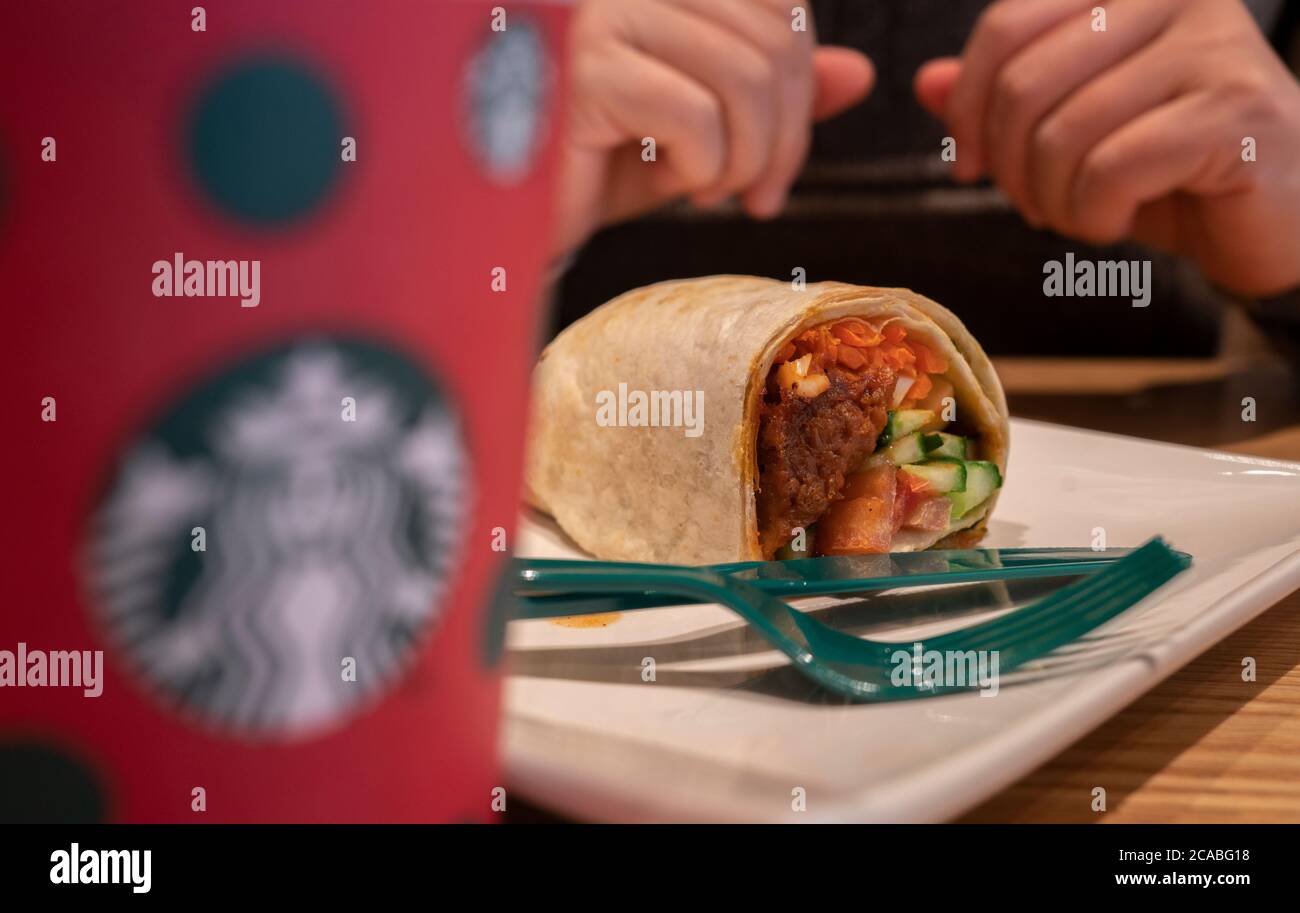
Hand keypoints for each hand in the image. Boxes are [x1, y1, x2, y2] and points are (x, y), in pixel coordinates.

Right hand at [554, 0, 874, 256]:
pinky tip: (671, 185)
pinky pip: (695, 115)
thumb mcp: (704, 133)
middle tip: (758, 196)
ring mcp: (603, 15)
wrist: (513, 221)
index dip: (804, 84)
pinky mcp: (583, 68)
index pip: (780, 4)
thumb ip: (775, 98)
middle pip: (774, 43)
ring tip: (709, 192)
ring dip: (746, 160)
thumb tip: (858, 73)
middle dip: (785, 139)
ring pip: (745, 79)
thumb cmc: (595, 172)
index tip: (776, 160)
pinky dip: (703, 167)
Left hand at [915, 0, 1299, 296]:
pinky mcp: (1235, 108)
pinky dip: (1097, 215)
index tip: (971, 166)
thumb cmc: (1168, 168)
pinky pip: (1112, 169)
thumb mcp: (1071, 130)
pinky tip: (1122, 221)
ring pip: (1064, 134)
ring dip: (1057, 201)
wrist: (1270, 217)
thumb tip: (925, 83)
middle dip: (1012, 168)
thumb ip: (1002, 99)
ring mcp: (1212, 46)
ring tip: (1088, 213)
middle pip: (1023, 85)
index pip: (1004, 28)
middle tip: (1038, 206)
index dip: (968, 110)